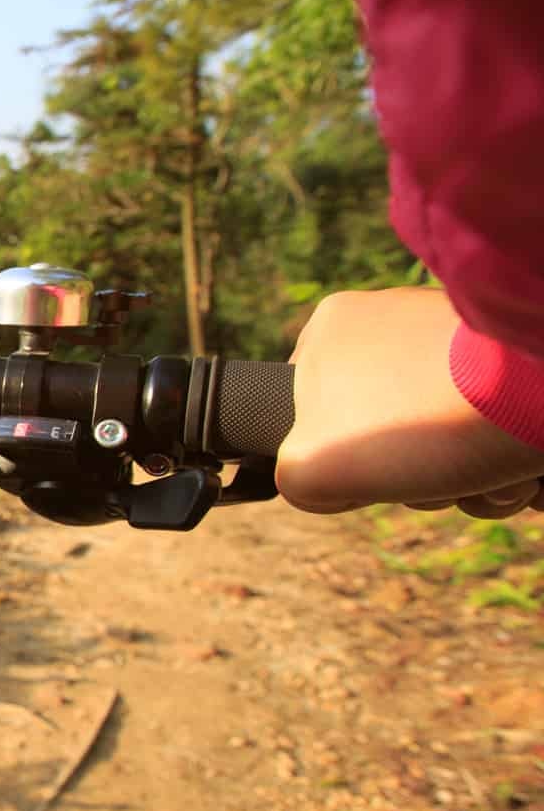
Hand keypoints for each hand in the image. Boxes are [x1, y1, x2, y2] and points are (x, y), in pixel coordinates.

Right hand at [277, 288, 543, 516]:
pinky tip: (520, 475)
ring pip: (443, 446)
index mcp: (331, 328)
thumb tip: (330, 483)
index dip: (337, 462)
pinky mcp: (512, 368)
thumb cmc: (420, 425)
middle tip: (434, 483)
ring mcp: (455, 345)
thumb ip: (291, 478)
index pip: (307, 412)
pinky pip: (491, 434)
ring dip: (466, 486)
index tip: (368, 473)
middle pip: (384, 437)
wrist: (543, 390)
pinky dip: (506, 471)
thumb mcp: (309, 465)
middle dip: (415, 482)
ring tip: (488, 479)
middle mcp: (393, 325)